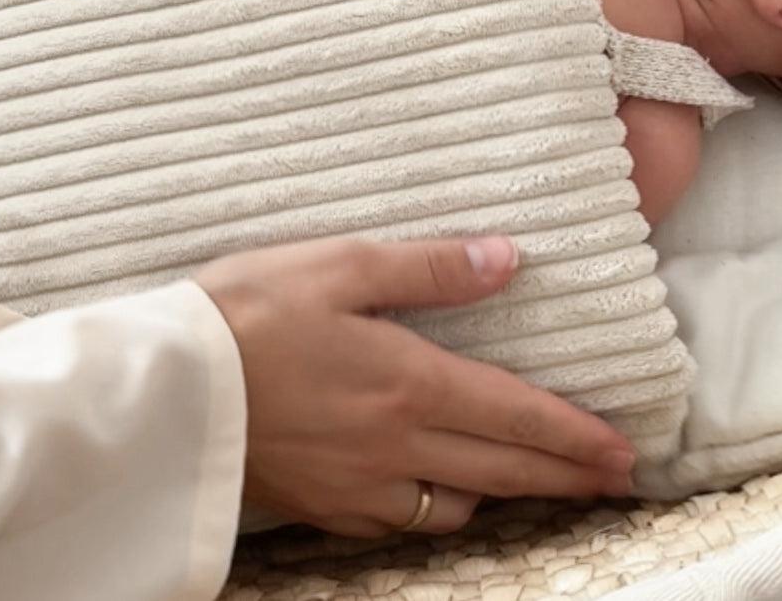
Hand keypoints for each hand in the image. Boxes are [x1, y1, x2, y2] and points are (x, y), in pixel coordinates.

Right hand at [194, 234, 636, 538]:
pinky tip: (439, 495)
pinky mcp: (317, 508)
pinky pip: (399, 524)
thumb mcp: (343, 266)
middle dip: (565, 475)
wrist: (157, 390)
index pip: (518, 416)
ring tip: (531, 478)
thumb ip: (431, 267)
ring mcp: (356, 486)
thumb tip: (508, 257)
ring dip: (504, 492)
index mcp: (410, 384)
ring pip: (455, 504)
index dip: (576, 437)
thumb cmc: (248, 312)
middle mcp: (395, 447)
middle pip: (503, 470)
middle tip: (613, 479)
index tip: (624, 453)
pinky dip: (436, 510)